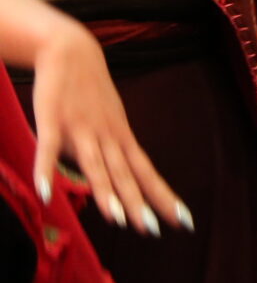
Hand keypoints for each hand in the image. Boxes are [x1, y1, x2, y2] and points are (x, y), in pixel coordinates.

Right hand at [29, 16, 188, 235]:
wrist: (71, 51)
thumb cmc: (90, 93)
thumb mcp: (108, 123)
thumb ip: (109, 154)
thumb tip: (114, 184)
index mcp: (121, 138)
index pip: (147, 172)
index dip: (164, 196)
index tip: (185, 221)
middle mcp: (107, 136)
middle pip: (126, 174)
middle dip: (140, 203)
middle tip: (155, 231)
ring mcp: (81, 128)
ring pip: (96, 165)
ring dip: (106, 192)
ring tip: (118, 221)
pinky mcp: (52, 120)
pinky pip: (49, 149)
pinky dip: (47, 171)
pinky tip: (47, 194)